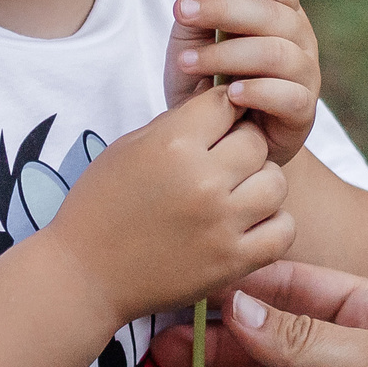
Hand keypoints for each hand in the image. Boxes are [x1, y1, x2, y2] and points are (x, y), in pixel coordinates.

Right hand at [40, 86, 294, 324]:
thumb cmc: (101, 206)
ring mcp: (221, 223)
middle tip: (220, 165)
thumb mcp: (130, 148)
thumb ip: (178, 121)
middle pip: (256, 141)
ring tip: (235, 195)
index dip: (221, 112)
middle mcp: (202, 180)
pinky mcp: (232, 262)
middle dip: (241, 147)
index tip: (211, 129)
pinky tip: (248, 224)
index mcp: (172, 144)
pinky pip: (283, 230)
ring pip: (276, 182)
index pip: (226, 103)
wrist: (84, 276)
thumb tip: (221, 90)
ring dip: (260, 185)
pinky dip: (272, 224)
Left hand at [165, 0, 322, 164]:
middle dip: (224, 8)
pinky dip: (256, 91)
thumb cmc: (206, 85)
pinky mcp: (303, 112)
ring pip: (277, 53)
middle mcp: (299, 39)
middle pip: (274, 14)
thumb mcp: (191, 44)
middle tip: (181, 12)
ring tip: (188, 62)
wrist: (217, 143)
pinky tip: (227, 94)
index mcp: (278, 13)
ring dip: (228, 54)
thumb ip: (202, 10)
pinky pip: (287, 95)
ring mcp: (305, 75)